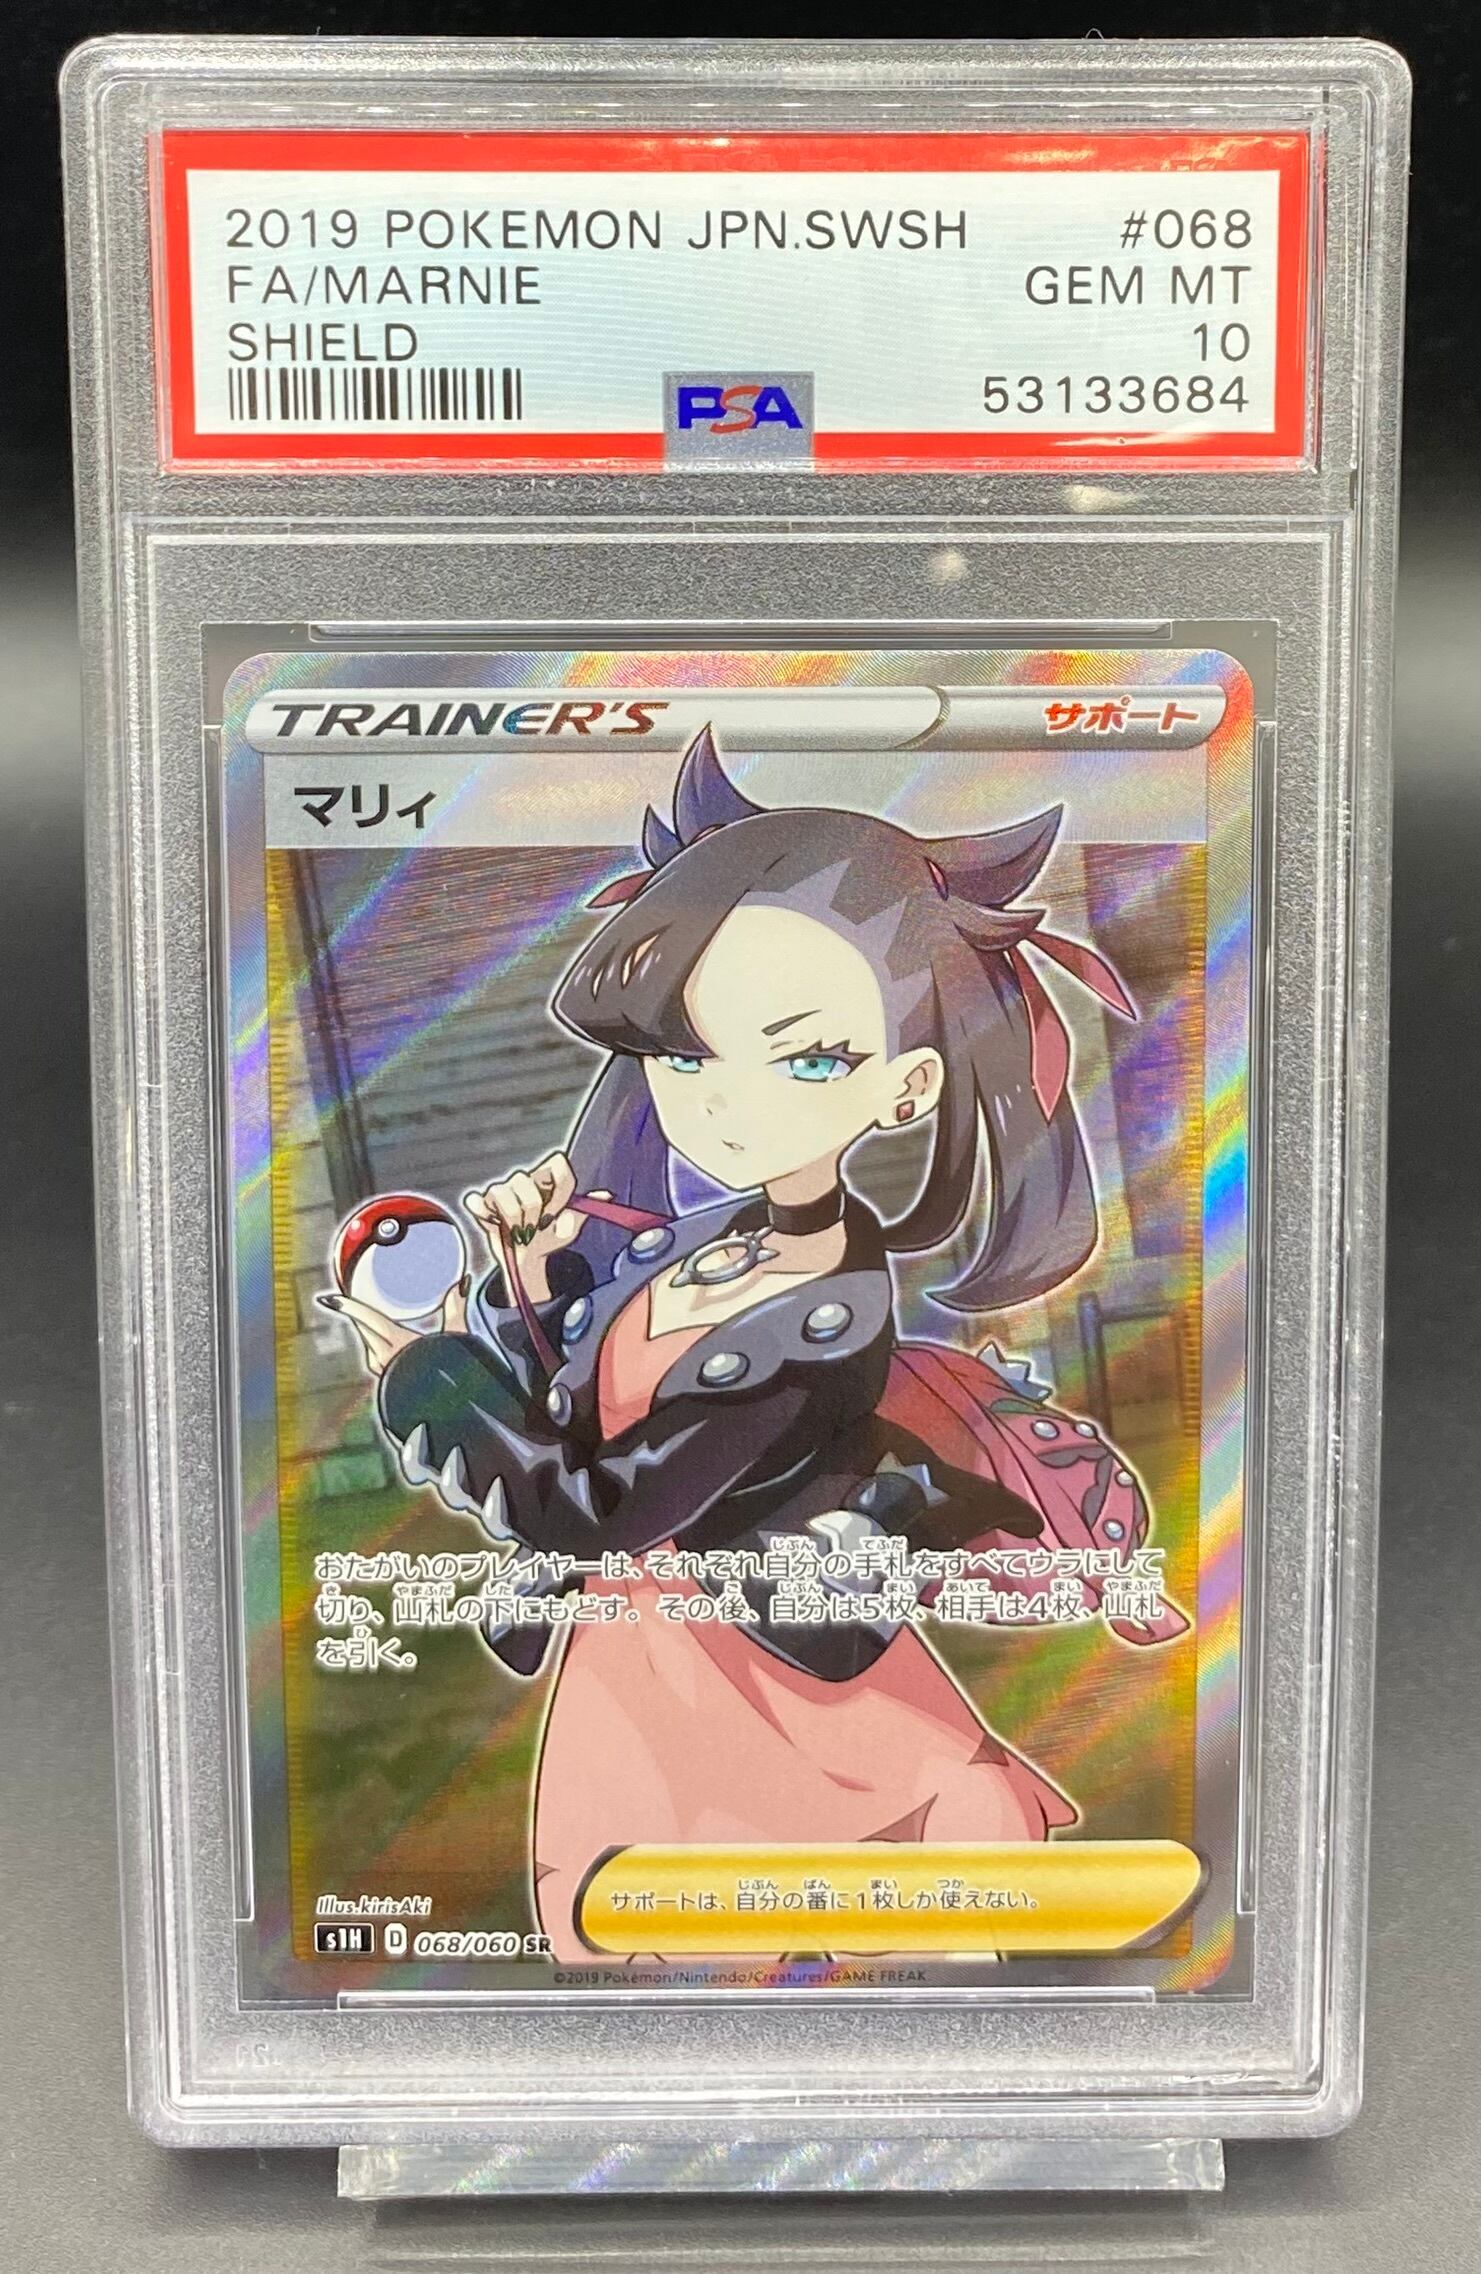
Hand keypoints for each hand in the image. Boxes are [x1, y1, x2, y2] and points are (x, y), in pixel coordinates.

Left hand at [318, 1274, 470, 1378]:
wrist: (448, 1411)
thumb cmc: (452, 1374)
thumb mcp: (456, 1336)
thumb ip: (456, 1308)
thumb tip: (462, 1283)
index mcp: (398, 1344)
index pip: (368, 1319)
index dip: (349, 1307)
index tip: (330, 1299)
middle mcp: (385, 1358)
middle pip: (365, 1328)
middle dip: (359, 1313)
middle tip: (352, 1299)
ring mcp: (384, 1371)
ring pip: (368, 1343)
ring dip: (367, 1329)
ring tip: (371, 1316)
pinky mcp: (388, 1381)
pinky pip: (374, 1356)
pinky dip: (376, 1345)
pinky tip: (384, 1344)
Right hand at [463, 1152, 581, 1300]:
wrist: (525, 1261)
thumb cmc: (548, 1239)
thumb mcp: (568, 1230)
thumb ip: (581, 1211)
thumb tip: (605, 1195)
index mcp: (547, 1181)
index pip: (557, 1163)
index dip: (559, 1186)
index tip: (559, 1207)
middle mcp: (524, 1181)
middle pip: (527, 1181)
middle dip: (534, 1211)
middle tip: (536, 1226)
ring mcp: (501, 1191)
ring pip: (504, 1193)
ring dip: (514, 1220)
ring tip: (520, 1231)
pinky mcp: (482, 1204)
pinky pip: (478, 1201)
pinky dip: (484, 1212)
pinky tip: (493, 1222)